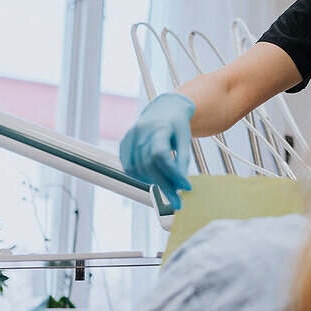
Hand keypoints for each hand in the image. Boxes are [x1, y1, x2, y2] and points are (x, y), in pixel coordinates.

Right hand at [119, 92, 195, 206]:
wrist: (164, 109)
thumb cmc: (177, 125)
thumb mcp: (186, 138)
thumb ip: (183, 159)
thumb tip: (181, 184)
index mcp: (158, 127)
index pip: (161, 155)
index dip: (173, 173)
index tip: (186, 187)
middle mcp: (139, 132)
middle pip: (149, 165)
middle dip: (165, 186)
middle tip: (178, 201)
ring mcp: (129, 138)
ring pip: (138, 169)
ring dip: (153, 183)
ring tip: (169, 187)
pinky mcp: (123, 145)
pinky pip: (129, 168)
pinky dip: (142, 177)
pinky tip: (154, 179)